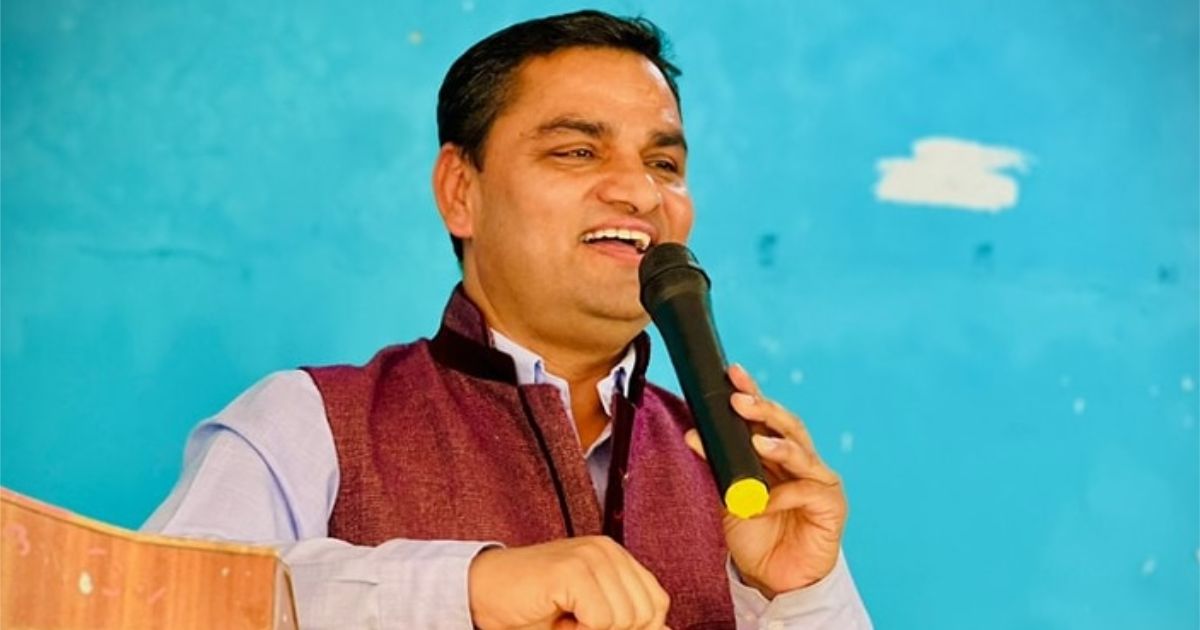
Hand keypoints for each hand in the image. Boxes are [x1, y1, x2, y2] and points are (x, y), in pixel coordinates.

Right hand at [468, 536, 671, 629]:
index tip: (595, 626)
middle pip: (646, 615)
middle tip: (574, 623)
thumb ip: (627, 623)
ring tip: (564, 618)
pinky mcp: (572, 569)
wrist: (481, 593)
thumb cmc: (532, 609)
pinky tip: (556, 615)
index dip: (636, 629)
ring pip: (625, 620)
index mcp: (616, 558)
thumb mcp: (589, 618)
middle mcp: (608, 550)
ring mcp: (591, 555)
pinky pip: (601, 620)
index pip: (657, 604)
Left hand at [683, 364, 846, 597]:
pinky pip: (807, 491)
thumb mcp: (729, 495)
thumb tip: (694, 433)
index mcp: (778, 453)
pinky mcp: (831, 505)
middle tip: (739, 400)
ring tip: (756, 442)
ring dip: (778, 445)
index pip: (766, 417)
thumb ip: (718, 464)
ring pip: (801, 452)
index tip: (732, 374)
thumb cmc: (757, 534)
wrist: (774, 579)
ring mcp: (819, 481)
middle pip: (787, 425)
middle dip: (764, 409)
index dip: (752, 393)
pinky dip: (782, 495)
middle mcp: (802, 461)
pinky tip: (763, 503)